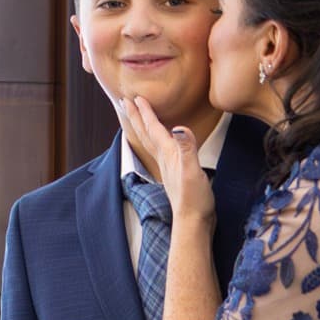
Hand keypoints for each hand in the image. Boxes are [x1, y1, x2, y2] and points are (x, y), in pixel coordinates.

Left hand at [120, 94, 215, 226]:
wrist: (194, 222)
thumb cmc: (194, 199)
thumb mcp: (192, 171)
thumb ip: (187, 149)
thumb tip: (179, 128)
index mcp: (168, 155)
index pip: (153, 129)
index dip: (146, 112)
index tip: (136, 97)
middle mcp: (165, 159)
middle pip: (145, 134)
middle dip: (136, 116)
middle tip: (125, 101)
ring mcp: (168, 168)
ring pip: (150, 142)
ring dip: (142, 127)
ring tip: (137, 117)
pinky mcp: (174, 174)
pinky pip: (160, 151)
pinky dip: (155, 141)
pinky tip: (160, 142)